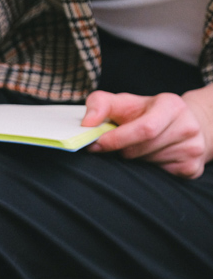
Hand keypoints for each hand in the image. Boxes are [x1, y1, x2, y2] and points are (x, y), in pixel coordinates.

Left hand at [83, 87, 212, 178]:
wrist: (184, 123)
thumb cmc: (147, 113)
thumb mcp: (124, 102)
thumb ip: (100, 105)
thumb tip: (86, 123)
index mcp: (171, 106)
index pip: (144, 129)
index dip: (116, 140)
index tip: (96, 144)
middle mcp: (187, 127)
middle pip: (141, 150)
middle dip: (122, 150)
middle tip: (118, 145)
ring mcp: (193, 149)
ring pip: (147, 164)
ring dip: (133, 160)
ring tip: (139, 147)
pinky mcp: (192, 168)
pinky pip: (158, 175)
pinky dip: (147, 170)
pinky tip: (151, 156)